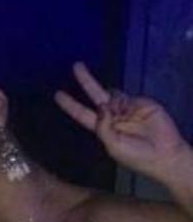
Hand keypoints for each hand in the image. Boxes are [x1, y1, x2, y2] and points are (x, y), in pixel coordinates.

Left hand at [55, 62, 188, 179]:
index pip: (81, 113)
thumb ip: (103, 127)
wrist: (164, 153)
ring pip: (110, 95)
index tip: (57, 94)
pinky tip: (129, 114)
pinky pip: (125, 98)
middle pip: (94, 95)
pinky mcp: (140, 103)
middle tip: (76, 65)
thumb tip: (102, 106)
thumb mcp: (113, 145)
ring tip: (122, 120)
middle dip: (85, 80)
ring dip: (110, 103)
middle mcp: (112, 115)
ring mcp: (126, 107)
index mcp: (101, 128)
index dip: (70, 104)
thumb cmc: (135, 155)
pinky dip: (122, 103)